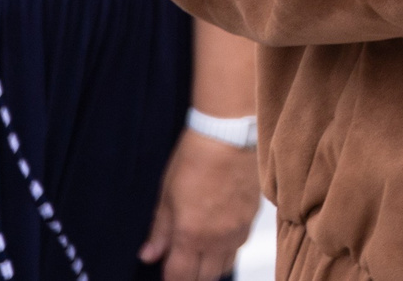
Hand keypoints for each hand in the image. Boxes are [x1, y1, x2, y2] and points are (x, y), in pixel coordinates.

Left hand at [139, 127, 258, 280]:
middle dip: (191, 277)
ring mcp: (238, 229)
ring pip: (226, 265)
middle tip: (180, 266)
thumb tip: (149, 255)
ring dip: (211, 266)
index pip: (179, 276)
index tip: (165, 273)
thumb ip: (159, 230)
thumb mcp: (166, 195)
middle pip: (206, 277)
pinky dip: (227, 249)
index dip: (170, 279)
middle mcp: (218, 239)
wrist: (230, 136)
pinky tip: (218, 237)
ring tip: (199, 255)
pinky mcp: (252, 217)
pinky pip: (240, 245)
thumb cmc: (195, 159)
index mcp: (191, 235)